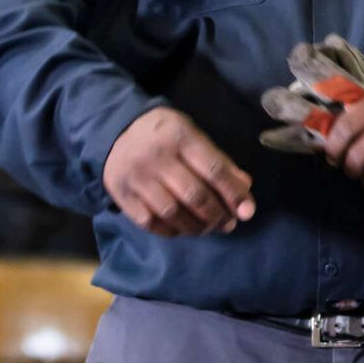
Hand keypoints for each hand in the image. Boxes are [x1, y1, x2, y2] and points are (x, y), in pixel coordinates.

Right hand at [102, 107, 256, 236]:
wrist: (115, 131)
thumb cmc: (165, 135)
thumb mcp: (193, 136)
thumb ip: (219, 161)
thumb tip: (244, 188)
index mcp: (180, 136)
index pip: (214, 170)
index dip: (234, 194)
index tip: (248, 212)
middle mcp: (157, 156)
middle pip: (195, 195)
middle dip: (217, 215)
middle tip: (228, 223)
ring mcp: (136, 177)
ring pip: (173, 213)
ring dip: (196, 227)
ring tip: (207, 228)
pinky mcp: (121, 194)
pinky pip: (150, 222)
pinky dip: (170, 231)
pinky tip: (182, 228)